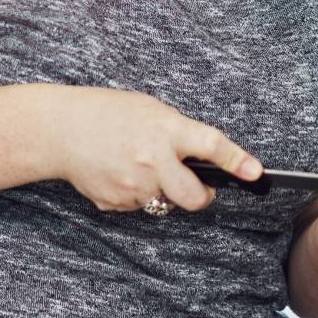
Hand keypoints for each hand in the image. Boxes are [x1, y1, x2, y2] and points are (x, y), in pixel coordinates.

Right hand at [47, 87, 260, 212]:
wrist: (60, 130)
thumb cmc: (109, 113)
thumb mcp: (152, 111)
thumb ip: (178, 134)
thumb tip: (202, 159)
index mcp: (165, 130)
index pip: (210, 145)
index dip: (237, 160)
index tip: (256, 172)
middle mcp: (152, 161)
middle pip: (194, 197)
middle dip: (202, 196)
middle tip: (199, 187)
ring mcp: (133, 186)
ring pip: (166, 203)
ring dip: (163, 190)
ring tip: (140, 164)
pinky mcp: (116, 203)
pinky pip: (140, 206)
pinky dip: (138, 194)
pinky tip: (120, 172)